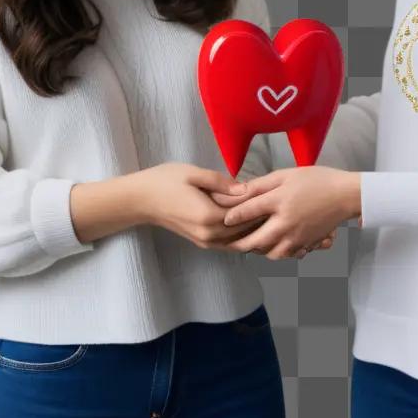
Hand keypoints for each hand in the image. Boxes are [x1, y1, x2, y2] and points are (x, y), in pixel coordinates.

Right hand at [127, 162, 262, 250]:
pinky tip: (250, 225)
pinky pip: (228, 243)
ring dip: (252, 229)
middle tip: (276, 205)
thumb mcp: (193, 173)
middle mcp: (209, 234)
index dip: (260, 204)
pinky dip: (241, 236)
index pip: (244, 214)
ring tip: (267, 214)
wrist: (141, 200)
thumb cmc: (165, 181)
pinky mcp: (202, 243)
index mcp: (209, 216)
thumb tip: (245, 190)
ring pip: (238, 240)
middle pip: (245, 230)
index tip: (273, 194)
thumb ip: (221, 182)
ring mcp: (206, 242)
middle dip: (260, 218)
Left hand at [213, 166, 360, 260]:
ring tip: (251, 244)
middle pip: (254, 240)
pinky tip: (273, 246)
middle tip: (229, 242)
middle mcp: (285, 223)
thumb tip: (239, 191)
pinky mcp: (306, 244)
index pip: (247, 212)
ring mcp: (297, 237)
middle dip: (239, 243)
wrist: (345, 196)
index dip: (232, 216)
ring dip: (258, 250)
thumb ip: (261, 184)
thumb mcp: (286, 174)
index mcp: (279, 202)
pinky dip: (276, 253)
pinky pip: (286, 255)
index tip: (224, 219)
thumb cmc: (316, 180)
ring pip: (269, 253)